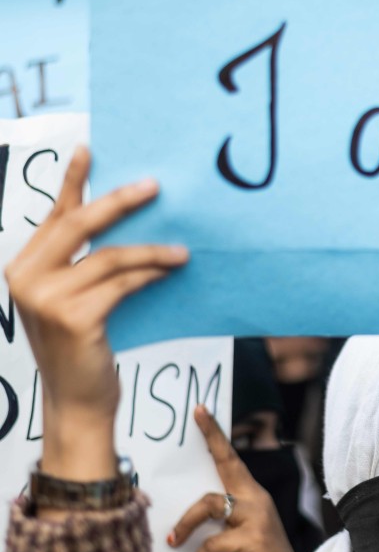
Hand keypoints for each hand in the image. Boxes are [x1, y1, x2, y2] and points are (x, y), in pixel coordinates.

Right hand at [4, 147, 186, 484]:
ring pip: (109, 257)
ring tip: (182, 249)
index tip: (90, 149)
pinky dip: (150, 274)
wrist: (78, 402)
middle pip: (79, 225)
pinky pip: (122, 283)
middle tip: (154, 186)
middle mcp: (25, 277)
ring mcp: (45, 298)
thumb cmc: (83, 349)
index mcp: (23, 266)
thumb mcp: (75, 300)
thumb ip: (86, 266)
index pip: (54, 216)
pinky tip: (171, 270)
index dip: (73, 183)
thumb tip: (128, 226)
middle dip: (119, 202)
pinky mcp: (74, 317)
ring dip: (151, 250)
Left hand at [169, 405, 301, 551]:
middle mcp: (256, 500)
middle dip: (211, 441)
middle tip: (195, 417)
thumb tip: (177, 519)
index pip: (231, 459)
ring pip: (209, 504)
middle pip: (228, 465)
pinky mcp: (251, 540)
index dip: (215, 435)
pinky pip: (211, 542)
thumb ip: (218, 522)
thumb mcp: (236, 536)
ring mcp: (256, 518)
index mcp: (251, 496)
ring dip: (186, 524)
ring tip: (174, 540)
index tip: (200, 411)